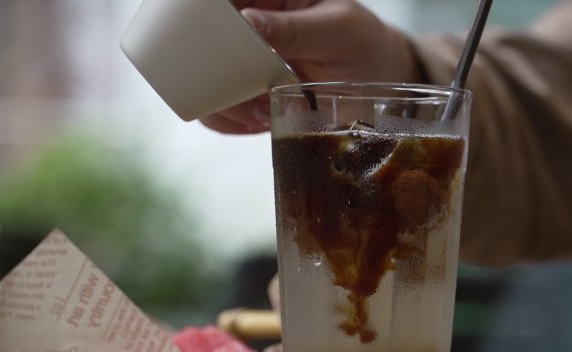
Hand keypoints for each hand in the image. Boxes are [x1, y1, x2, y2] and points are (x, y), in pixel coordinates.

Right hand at [199, 0, 419, 133]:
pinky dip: (230, 120)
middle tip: (252, 92)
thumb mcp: (339, 30)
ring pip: (200, 79)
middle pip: (198, 45)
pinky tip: (261, 120)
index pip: (216, 7)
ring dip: (223, 103)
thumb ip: (297, 28)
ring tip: (264, 112)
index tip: (219, 53)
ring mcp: (239, 60)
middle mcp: (244, 24)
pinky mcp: (240, 90)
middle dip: (214, 74)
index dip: (203, 25)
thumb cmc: (361, 42)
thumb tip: (250, 22)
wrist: (373, 77)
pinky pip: (215, 106)